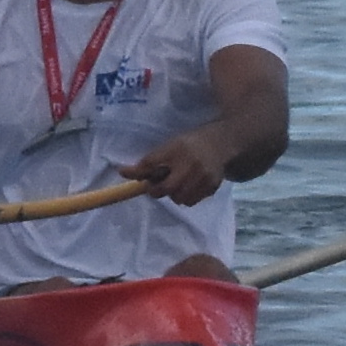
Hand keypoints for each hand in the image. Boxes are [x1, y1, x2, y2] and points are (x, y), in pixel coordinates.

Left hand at [121, 127, 235, 206]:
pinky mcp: (211, 186)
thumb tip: (124, 173)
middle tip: (154, 187)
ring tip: (175, 185)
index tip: (124, 172)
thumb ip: (151, 160)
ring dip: (172, 194)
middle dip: (156, 190)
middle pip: (165, 188)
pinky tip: (187, 187)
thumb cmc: (189, 145)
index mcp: (177, 149)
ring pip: (178, 198)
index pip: (151, 162)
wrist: (221, 144)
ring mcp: (203, 176)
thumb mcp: (170, 145)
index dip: (136, 171)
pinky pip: (190, 201)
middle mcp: (190, 163)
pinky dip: (185, 198)